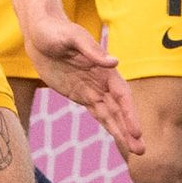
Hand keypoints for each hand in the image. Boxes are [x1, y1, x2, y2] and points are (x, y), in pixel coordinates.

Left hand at [23, 13, 142, 156]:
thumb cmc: (55, 31)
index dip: (129, 114)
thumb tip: (115, 62)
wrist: (39, 32)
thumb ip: (91, 50)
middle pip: (120, 109)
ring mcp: (92, 89)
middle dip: (130, 129)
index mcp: (104, 68)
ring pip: (111, 115)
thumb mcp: (71, 37)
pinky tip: (119, 138)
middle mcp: (103, 81)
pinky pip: (98, 113)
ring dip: (123, 132)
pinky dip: (109, 126)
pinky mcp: (81, 94)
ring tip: (137, 151)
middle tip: (141, 151)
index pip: (122, 95)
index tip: (136, 131)